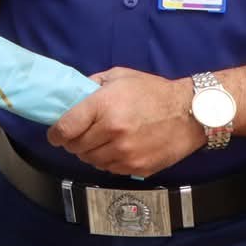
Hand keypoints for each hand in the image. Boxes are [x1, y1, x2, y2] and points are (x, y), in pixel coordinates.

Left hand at [46, 67, 201, 178]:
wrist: (190, 113)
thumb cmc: (153, 91)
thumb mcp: (120, 76)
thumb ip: (92, 85)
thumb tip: (72, 96)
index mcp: (104, 107)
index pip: (65, 128)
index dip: (55, 134)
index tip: (55, 135)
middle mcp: (112, 132)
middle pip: (76, 147)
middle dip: (73, 142)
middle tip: (79, 136)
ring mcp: (125, 153)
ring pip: (91, 161)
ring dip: (89, 153)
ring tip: (98, 142)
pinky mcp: (137, 167)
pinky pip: (109, 169)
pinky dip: (107, 161)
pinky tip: (115, 149)